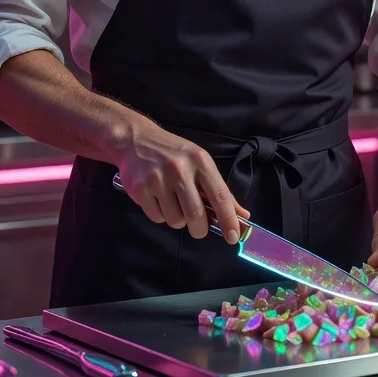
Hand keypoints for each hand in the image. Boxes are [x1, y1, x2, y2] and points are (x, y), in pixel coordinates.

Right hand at [116, 117, 248, 243]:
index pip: (220, 196)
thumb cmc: (173, 153)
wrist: (135, 140)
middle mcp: (180, 169)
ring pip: (175, 220)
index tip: (234, 237)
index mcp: (200, 161)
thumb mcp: (200, 163)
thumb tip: (242, 216)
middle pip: (196, 215)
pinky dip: (160, 215)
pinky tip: (157, 199)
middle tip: (198, 227)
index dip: (229, 220)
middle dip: (199, 229)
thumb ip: (220, 191)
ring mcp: (157, 179)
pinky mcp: (139, 189)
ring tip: (173, 203)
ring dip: (178, 219)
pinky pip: (157, 218)